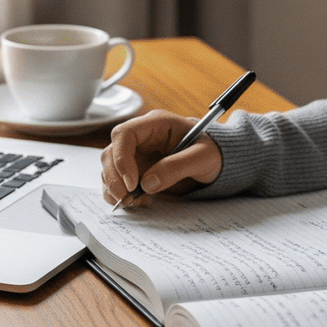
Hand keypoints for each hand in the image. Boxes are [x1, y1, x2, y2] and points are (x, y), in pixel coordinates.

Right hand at [101, 109, 223, 207]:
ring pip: (109, 169)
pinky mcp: (136, 170)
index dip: (121, 158)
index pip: (124, 134)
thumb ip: (176, 167)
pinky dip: (120, 194)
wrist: (217, 161)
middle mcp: (141, 138)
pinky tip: (139, 202)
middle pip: (111, 153)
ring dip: (115, 188)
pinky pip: (117, 181)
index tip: (132, 183)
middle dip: (114, 178)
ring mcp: (136, 154)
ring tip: (136, 202)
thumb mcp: (202, 158)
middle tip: (127, 198)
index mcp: (156, 124)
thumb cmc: (212, 152)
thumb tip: (147, 184)